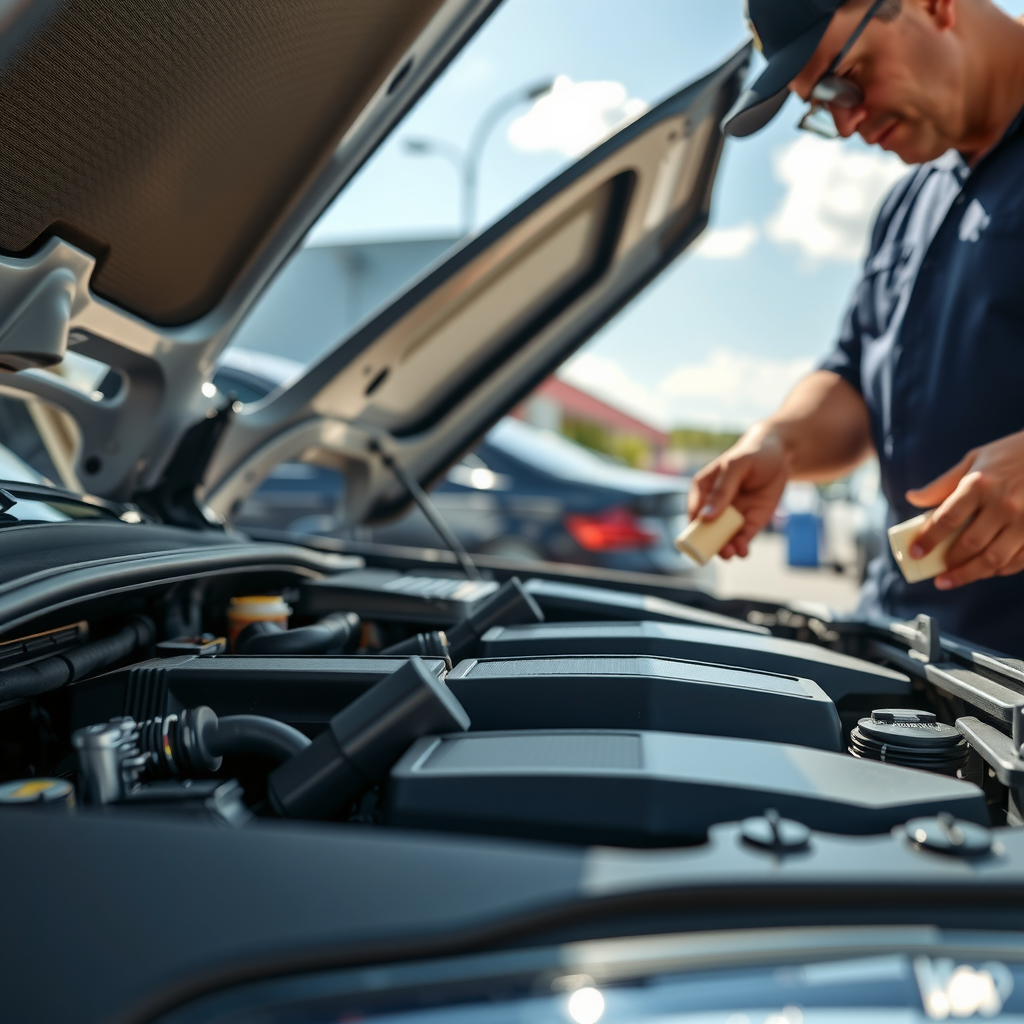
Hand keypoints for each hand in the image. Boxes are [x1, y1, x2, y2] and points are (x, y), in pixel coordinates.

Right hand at [687, 425, 788, 558]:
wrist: (779, 456)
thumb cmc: (752, 455)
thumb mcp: (736, 467)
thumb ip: (722, 491)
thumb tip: (706, 517)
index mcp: (703, 490)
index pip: (694, 512)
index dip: (695, 528)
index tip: (699, 540)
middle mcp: (714, 506)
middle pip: (707, 530)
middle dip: (712, 543)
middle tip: (721, 551)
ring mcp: (732, 516)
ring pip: (724, 538)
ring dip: (727, 548)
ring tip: (734, 552)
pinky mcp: (749, 523)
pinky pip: (742, 538)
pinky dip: (742, 547)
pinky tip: (744, 551)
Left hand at [906, 430, 1023, 588]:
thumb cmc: (1009, 455)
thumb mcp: (974, 461)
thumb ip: (943, 484)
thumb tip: (912, 498)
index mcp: (980, 484)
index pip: (947, 519)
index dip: (928, 539)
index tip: (915, 553)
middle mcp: (1003, 504)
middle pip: (970, 544)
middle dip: (949, 563)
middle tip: (934, 573)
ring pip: (993, 559)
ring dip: (969, 574)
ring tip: (950, 580)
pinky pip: (1018, 560)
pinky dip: (999, 570)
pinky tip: (984, 571)